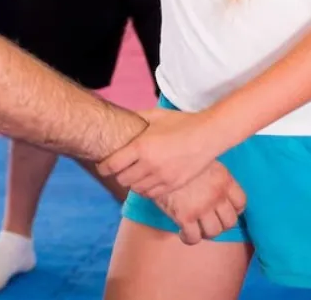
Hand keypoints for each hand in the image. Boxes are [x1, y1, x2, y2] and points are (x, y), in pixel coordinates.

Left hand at [98, 107, 223, 200]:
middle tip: (119, 169)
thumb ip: (137, 117)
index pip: (112, 165)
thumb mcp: (156, 116)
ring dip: (132, 183)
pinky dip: (146, 190)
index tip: (102, 167)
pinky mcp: (173, 185)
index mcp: (141, 147)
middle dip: (118, 174)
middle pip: (122, 179)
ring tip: (134, 175)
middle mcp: (149, 164)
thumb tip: (122, 117)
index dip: (103, 167)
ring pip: (136, 189)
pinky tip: (147, 181)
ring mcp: (162, 177)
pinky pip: (151, 194)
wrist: (208, 135)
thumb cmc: (182, 122)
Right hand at [149, 161, 246, 244]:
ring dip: (206, 232)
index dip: (234, 209)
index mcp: (223, 178)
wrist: (157, 158)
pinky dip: (189, 238)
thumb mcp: (201, 159)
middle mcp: (217, 195)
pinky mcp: (184, 216)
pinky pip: (193, 237)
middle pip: (230, 221)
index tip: (224, 210)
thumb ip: (211, 174)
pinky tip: (183, 232)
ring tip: (197, 228)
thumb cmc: (177, 155)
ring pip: (214, 232)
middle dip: (221, 224)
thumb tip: (210, 183)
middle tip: (210, 221)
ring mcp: (202, 207)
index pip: (241, 202)